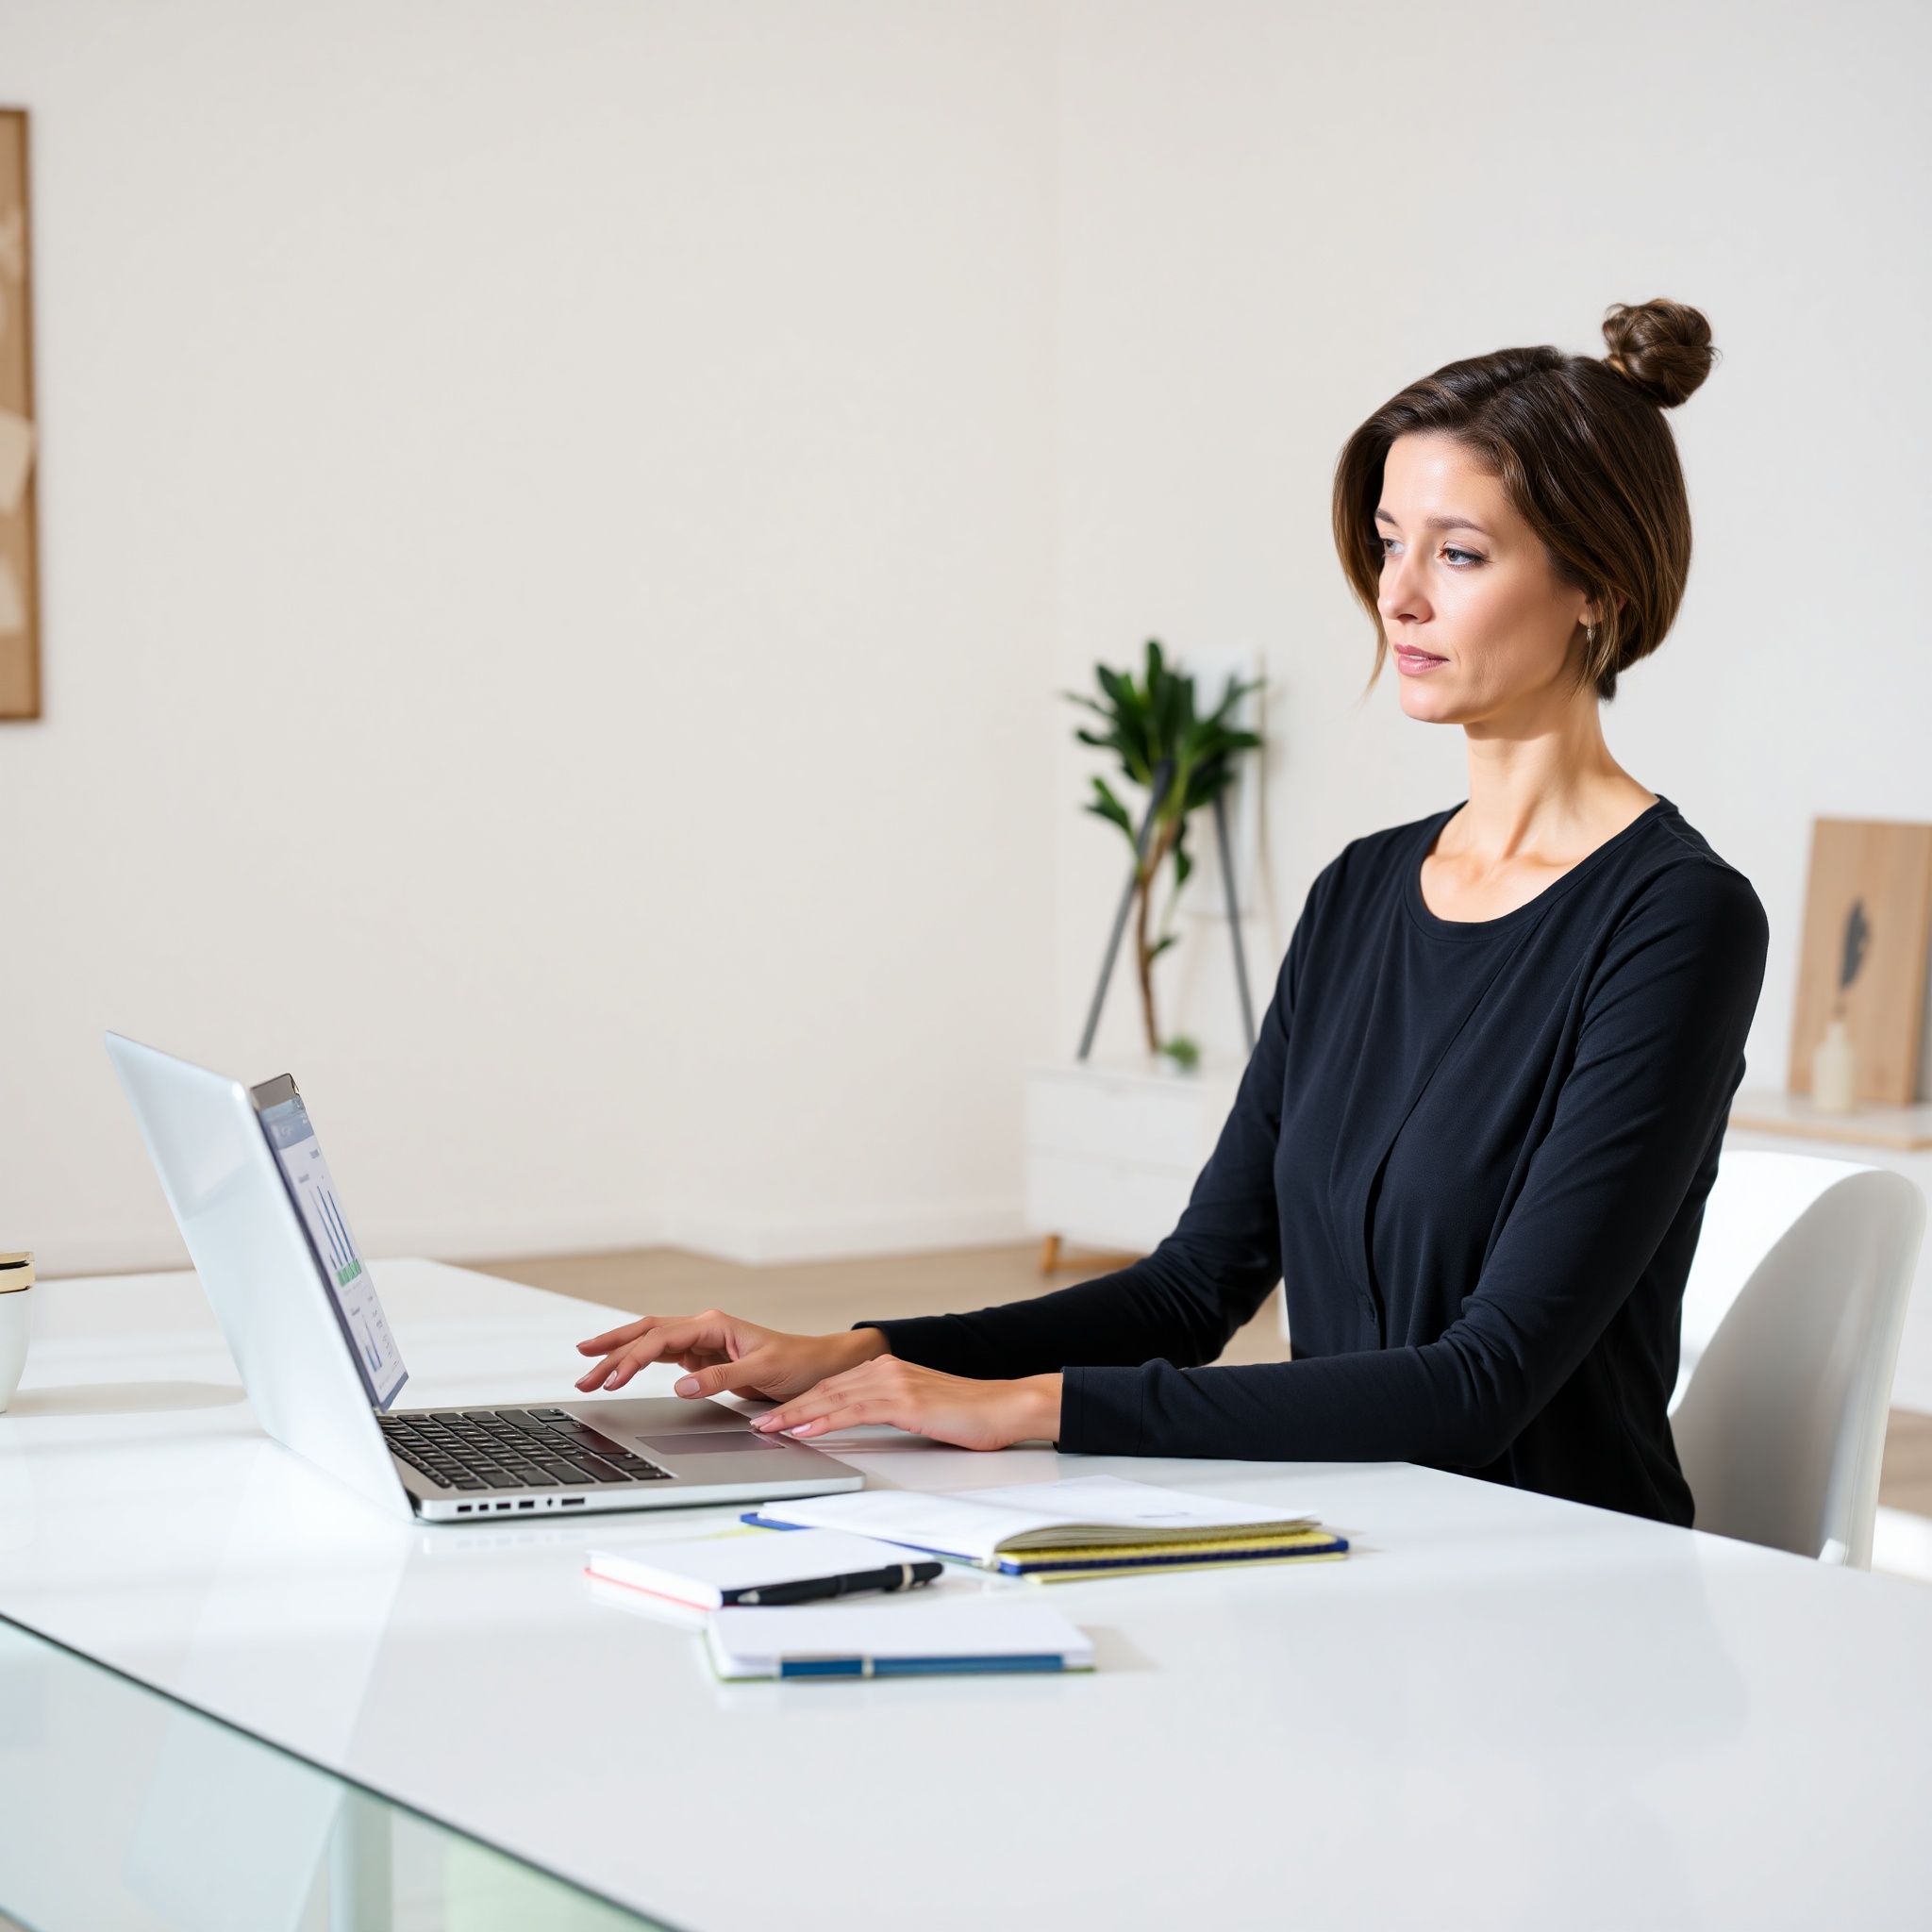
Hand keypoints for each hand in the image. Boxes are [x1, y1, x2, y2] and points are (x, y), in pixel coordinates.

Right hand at [573, 1310, 887, 1400]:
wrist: (818, 1366)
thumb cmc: (797, 1363)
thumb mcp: (762, 1371)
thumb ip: (721, 1376)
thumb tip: (681, 1383)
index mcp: (713, 1325)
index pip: (661, 1339)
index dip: (633, 1358)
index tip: (612, 1378)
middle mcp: (703, 1328)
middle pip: (645, 1334)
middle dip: (612, 1351)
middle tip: (582, 1371)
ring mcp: (700, 1342)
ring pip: (648, 1344)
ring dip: (619, 1356)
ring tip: (588, 1372)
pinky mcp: (702, 1358)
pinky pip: (660, 1357)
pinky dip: (637, 1363)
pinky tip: (618, 1371)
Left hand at [750, 1357, 1062, 1452]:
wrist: (1006, 1407)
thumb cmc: (971, 1414)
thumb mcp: (921, 1409)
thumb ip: (891, 1409)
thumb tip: (863, 1422)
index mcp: (890, 1370)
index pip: (835, 1385)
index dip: (802, 1400)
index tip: (776, 1414)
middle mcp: (887, 1370)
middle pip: (826, 1389)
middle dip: (788, 1406)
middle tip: (759, 1422)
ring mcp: (895, 1383)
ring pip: (833, 1398)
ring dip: (796, 1414)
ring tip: (769, 1428)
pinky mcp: (905, 1401)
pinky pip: (854, 1411)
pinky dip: (824, 1420)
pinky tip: (804, 1429)